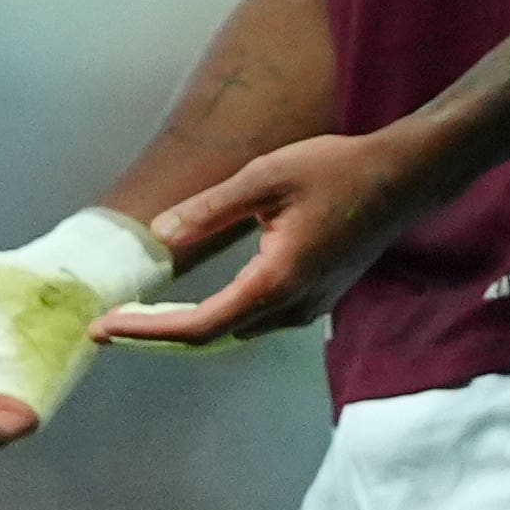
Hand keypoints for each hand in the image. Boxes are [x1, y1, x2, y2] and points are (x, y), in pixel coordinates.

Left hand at [94, 128, 438, 348]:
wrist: (404, 179)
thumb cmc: (337, 170)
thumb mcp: (264, 178)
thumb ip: (210, 210)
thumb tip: (159, 236)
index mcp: (277, 281)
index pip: (200, 325)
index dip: (147, 332)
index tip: (105, 329)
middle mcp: (293, 307)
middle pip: (213, 339)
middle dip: (156, 338)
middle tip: (107, 330)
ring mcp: (308, 308)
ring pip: (235, 333)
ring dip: (186, 331)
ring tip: (138, 320)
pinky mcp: (315, 298)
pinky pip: (254, 321)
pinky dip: (215, 320)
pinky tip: (189, 308)